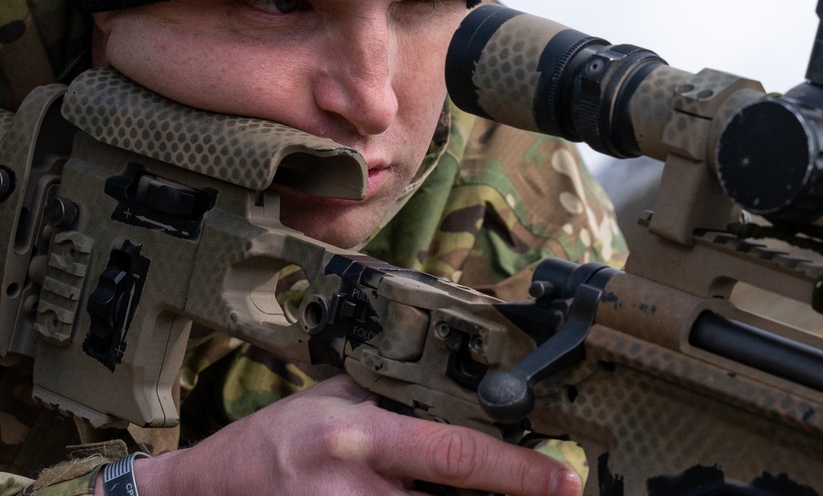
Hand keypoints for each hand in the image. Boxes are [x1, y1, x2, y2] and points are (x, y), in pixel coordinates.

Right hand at [95, 374, 581, 495]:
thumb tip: (452, 390)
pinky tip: (405, 493)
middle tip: (535, 489)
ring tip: (446, 487)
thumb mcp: (331, 397)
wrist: (206, 492)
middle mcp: (357, 491)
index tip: (564, 482)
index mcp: (362, 438)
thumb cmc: (269, 440)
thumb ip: (390, 395)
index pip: (456, 453)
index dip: (519, 472)